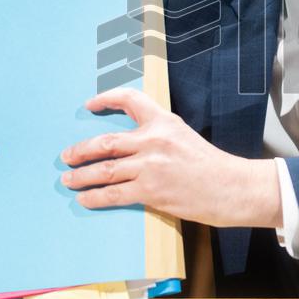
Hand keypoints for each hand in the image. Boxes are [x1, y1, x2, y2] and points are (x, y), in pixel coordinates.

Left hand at [60, 88, 282, 228]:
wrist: (231, 187)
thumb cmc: (211, 166)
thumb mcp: (185, 136)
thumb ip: (159, 136)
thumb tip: (132, 144)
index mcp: (164, 121)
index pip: (130, 100)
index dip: (106, 99)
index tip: (90, 105)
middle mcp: (154, 139)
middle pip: (106, 142)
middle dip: (81, 150)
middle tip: (67, 156)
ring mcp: (151, 166)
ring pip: (105, 169)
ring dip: (82, 175)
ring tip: (69, 179)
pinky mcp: (151, 190)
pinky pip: (114, 193)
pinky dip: (95, 197)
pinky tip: (85, 199)